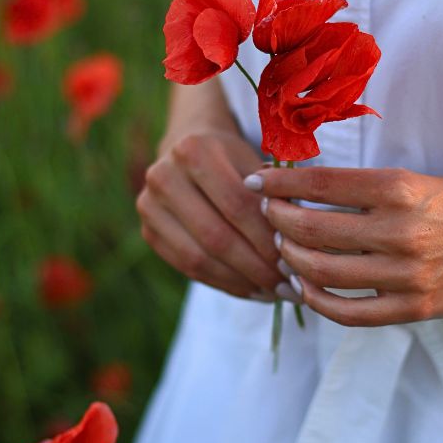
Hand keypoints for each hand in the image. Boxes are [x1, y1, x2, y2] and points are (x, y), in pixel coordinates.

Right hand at [138, 129, 285, 300]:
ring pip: (199, 258)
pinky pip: (188, 268)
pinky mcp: (148, 231)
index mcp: (193, 150)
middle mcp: (163, 176)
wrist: (189, 150)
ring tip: (273, 292)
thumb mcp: (256, 161)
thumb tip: (293, 243)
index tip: (294, 262)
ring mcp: (149, 205)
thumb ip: (274, 195)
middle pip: (216, 236)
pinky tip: (251, 289)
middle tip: (287, 285)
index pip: (237, 205)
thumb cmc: (235, 158)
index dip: (267, 238)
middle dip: (256, 267)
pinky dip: (223, 283)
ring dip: (241, 281)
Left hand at [249, 166, 442, 326]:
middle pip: (313, 229)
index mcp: (400, 188)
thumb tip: (302, 191)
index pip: (322, 184)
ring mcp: (407, 275)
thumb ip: (364, 190)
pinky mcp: (414, 309)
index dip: (280, 184)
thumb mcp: (416, 180)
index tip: (257, 182)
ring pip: (323, 272)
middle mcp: (401, 231)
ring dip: (291, 259)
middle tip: (268, 216)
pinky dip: (317, 299)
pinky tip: (304, 286)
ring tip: (282, 248)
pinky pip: (348, 312)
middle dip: (278, 221)